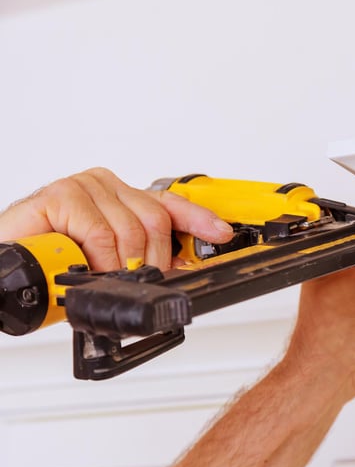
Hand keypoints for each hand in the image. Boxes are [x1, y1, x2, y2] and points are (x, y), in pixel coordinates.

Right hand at [0, 167, 232, 270]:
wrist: (7, 259)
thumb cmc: (52, 260)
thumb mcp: (106, 261)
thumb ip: (139, 257)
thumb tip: (179, 270)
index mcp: (121, 197)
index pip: (169, 204)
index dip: (199, 219)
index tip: (222, 233)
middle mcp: (106, 186)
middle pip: (155, 221)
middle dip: (153, 261)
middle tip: (137, 280)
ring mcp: (84, 186)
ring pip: (129, 231)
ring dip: (120, 266)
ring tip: (101, 276)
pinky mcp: (62, 195)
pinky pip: (99, 233)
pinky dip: (98, 259)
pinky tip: (85, 266)